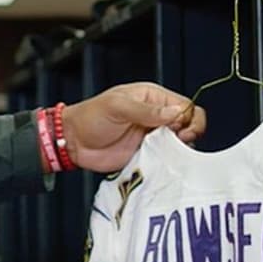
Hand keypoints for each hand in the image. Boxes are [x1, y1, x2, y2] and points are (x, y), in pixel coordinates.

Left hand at [59, 82, 206, 173]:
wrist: (73, 142)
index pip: (185, 106)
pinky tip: (163, 162)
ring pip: (180, 144)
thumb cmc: (90, 117)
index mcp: (153, 99)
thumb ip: (147, 111)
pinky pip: (165, 159)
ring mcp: (152, 138)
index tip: (180, 129)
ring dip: (180, 149)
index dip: (189, 118)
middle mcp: (156, 118)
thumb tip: (175, 113)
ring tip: (168, 152)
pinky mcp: (146, 156)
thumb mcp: (118, 106)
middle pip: (188, 124)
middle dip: (189, 133)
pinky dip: (168, 162)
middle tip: (178, 141)